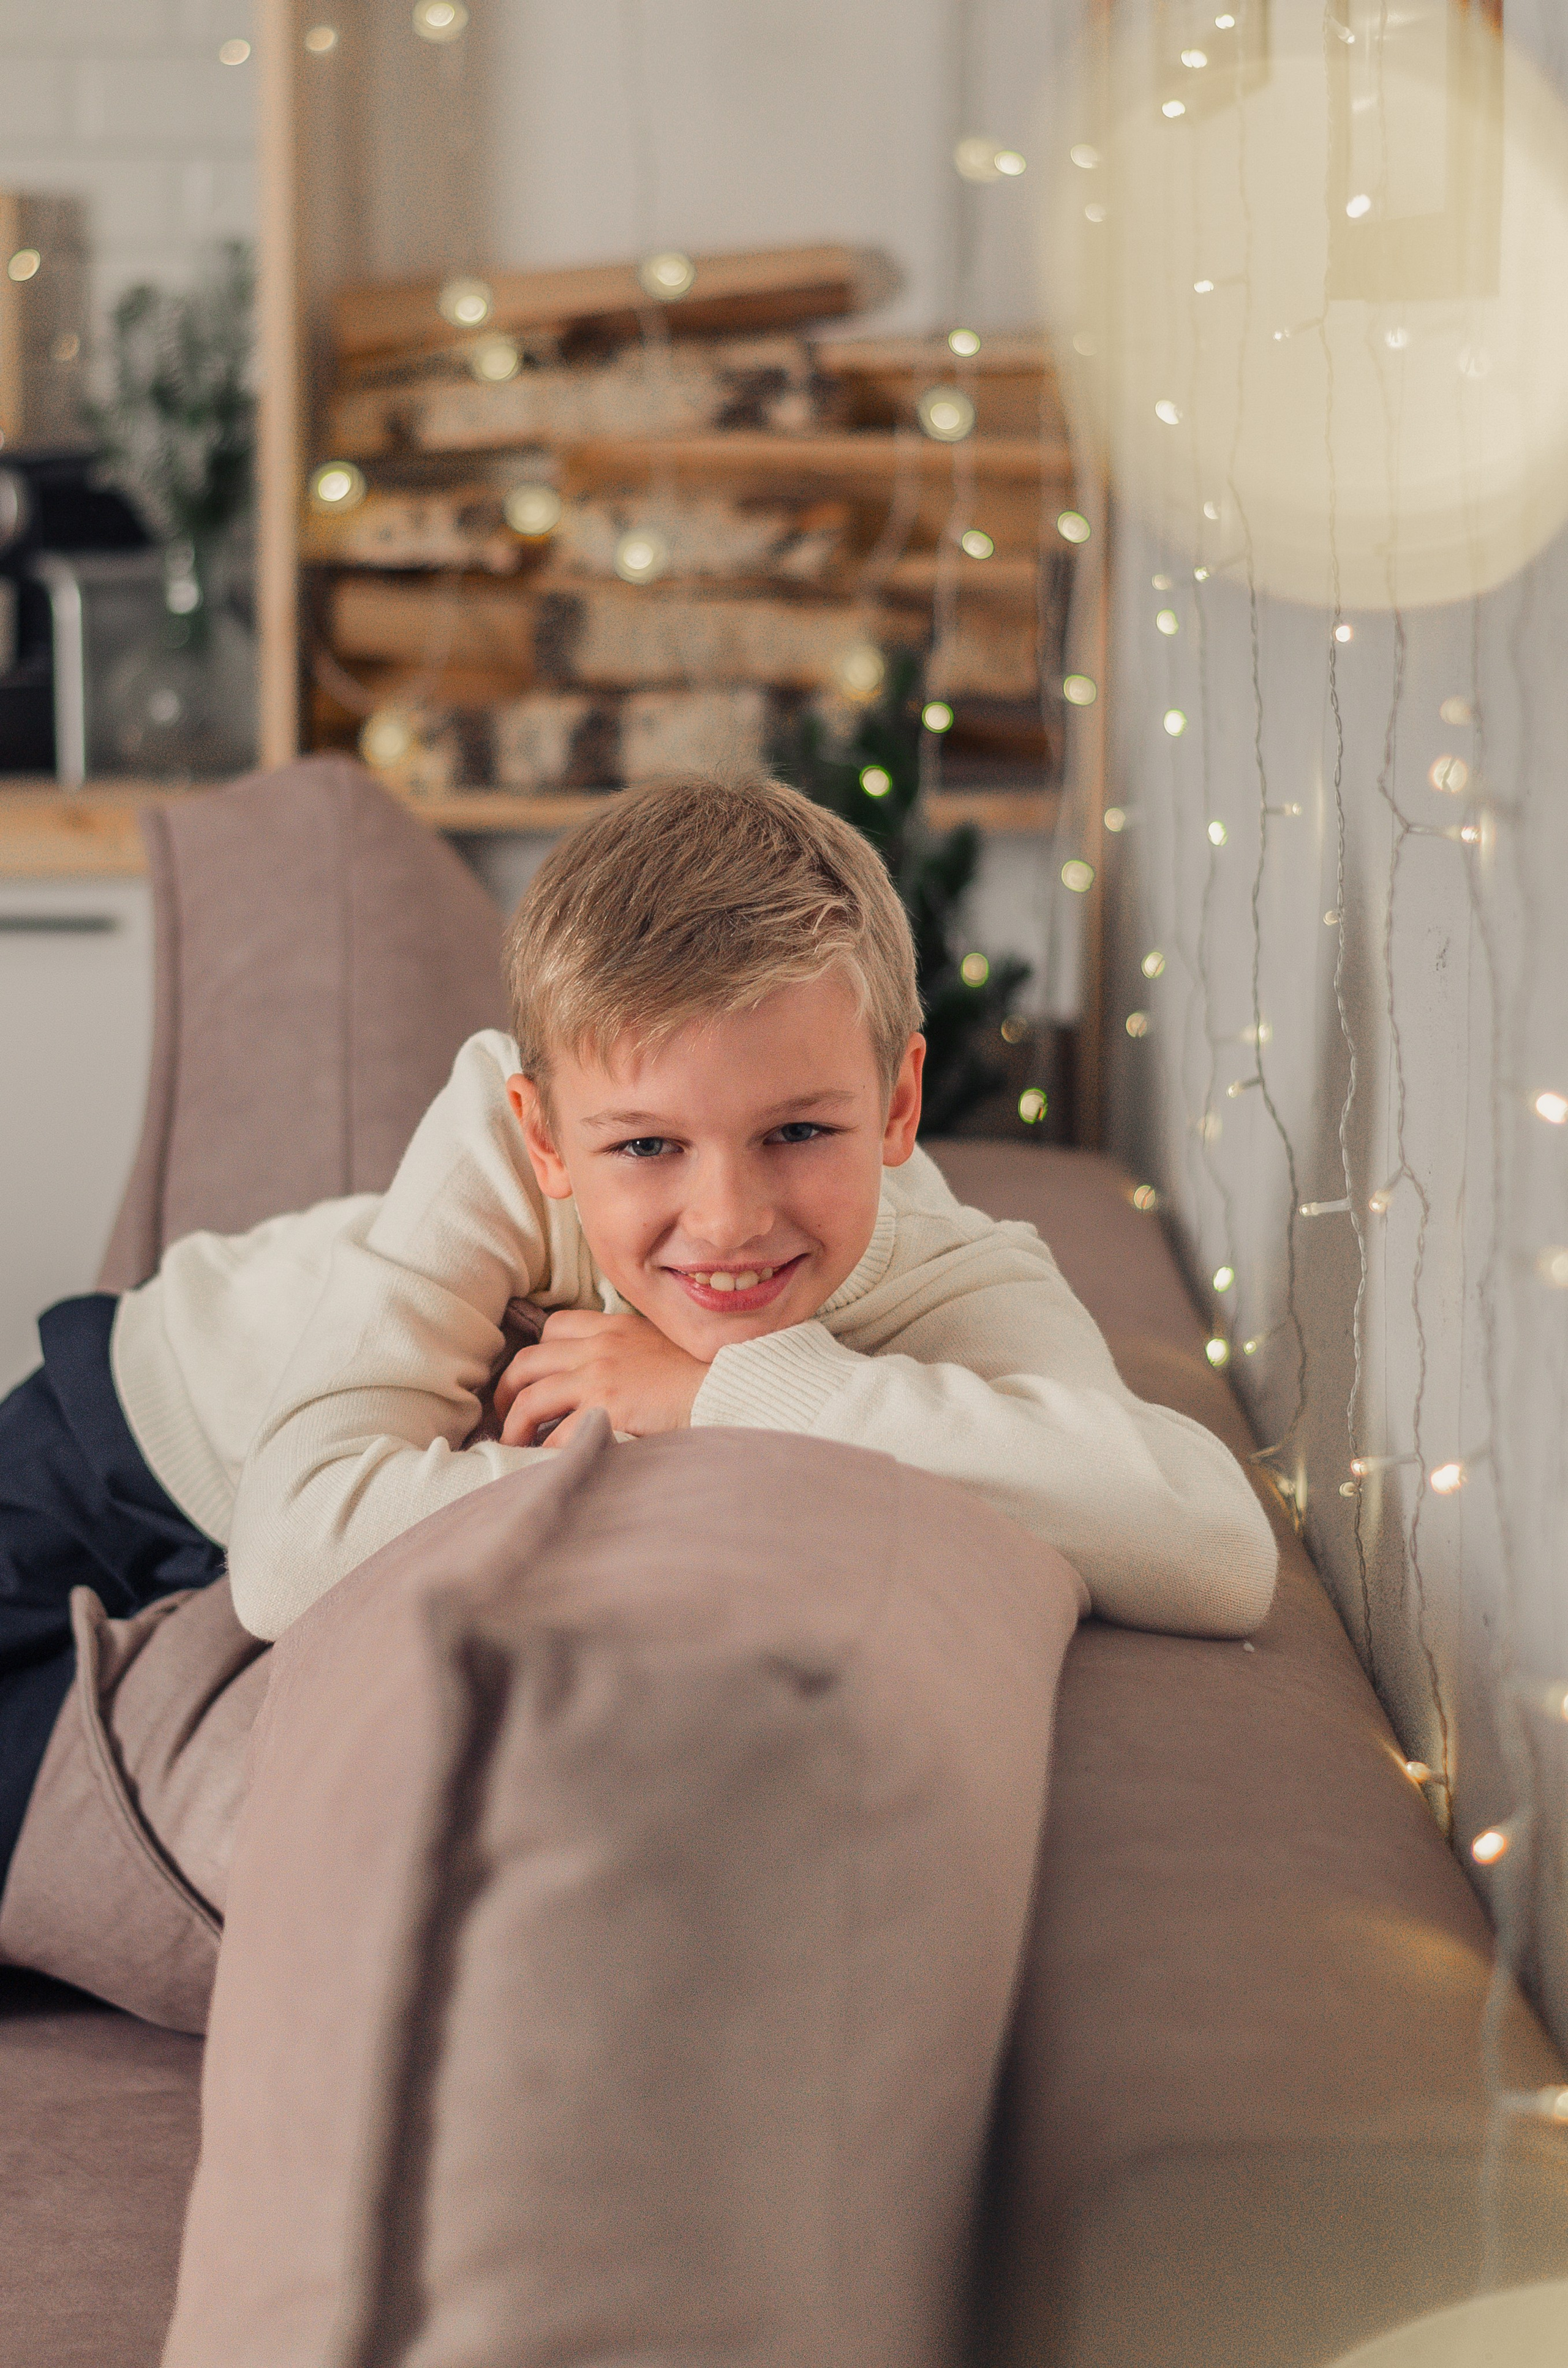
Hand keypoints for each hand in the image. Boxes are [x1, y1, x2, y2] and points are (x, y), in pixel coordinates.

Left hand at [494, 1308, 706, 1447]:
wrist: (729, 1386)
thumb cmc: (704, 1374)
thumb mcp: (662, 1344)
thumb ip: (631, 1351)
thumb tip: (613, 1376)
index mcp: (613, 1327)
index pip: (556, 1327)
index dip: (537, 1353)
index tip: (531, 1377)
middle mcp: (598, 1347)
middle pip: (529, 1362)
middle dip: (507, 1389)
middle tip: (503, 1412)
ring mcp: (597, 1377)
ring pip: (530, 1399)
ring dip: (514, 1426)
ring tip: (512, 1444)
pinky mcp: (605, 1408)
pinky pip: (557, 1436)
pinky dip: (543, 1453)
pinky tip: (542, 1464)